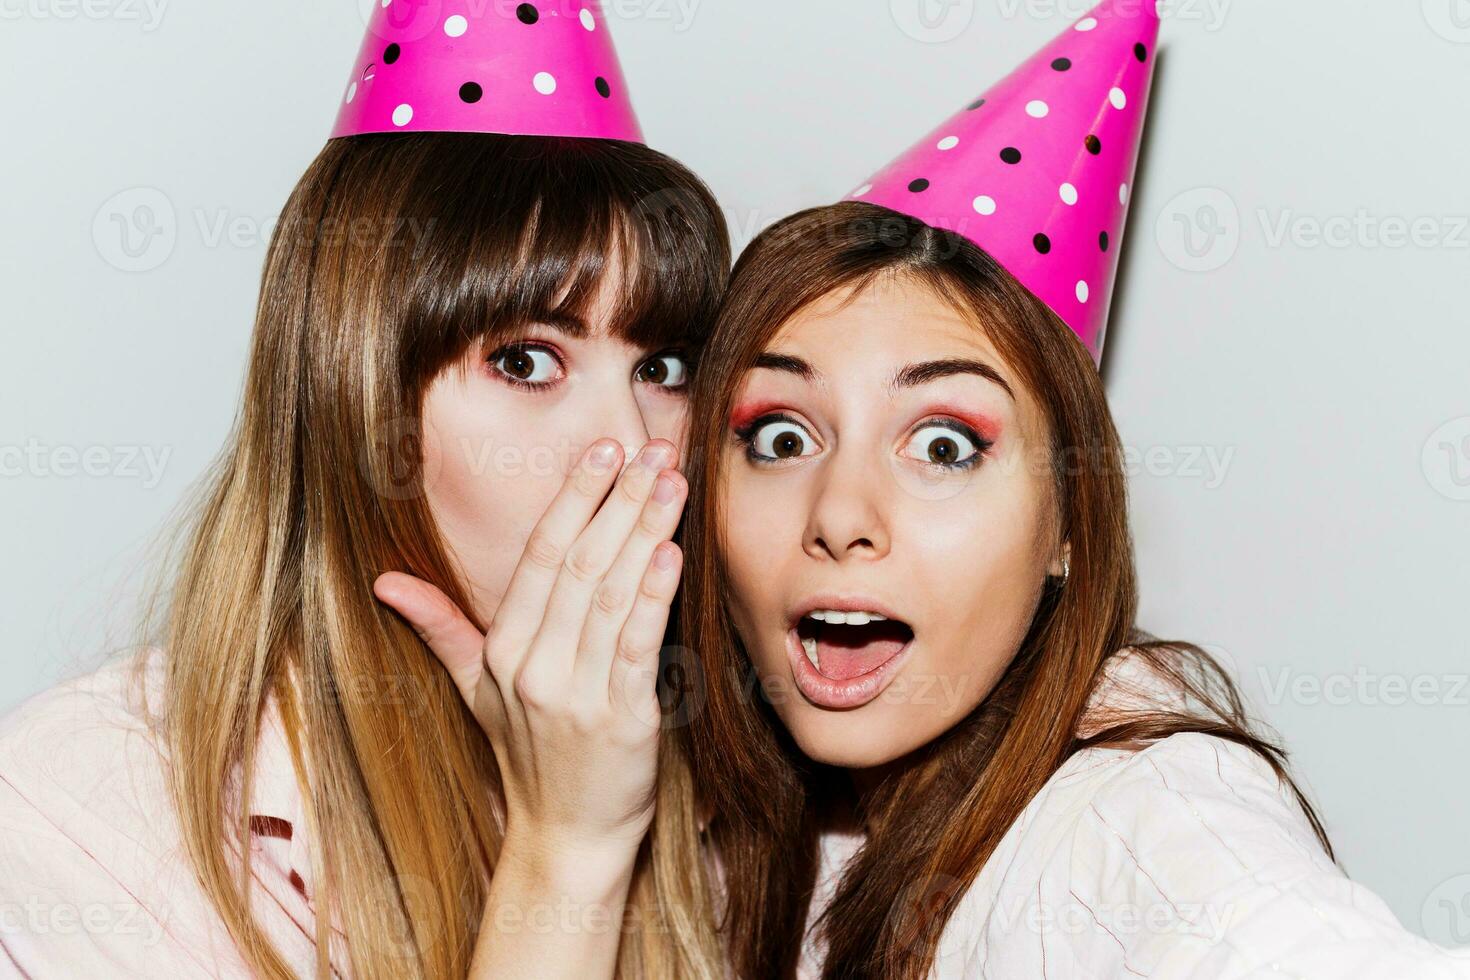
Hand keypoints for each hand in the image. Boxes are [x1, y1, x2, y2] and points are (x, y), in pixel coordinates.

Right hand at [374, 438, 686, 861]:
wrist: (567, 838)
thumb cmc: (529, 756)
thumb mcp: (476, 690)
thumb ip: (441, 628)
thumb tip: (384, 581)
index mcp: (504, 650)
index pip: (541, 556)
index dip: (573, 498)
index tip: (604, 450)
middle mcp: (535, 666)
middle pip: (580, 563)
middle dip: (619, 499)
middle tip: (654, 447)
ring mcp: (577, 694)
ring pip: (612, 594)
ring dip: (646, 530)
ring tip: (673, 481)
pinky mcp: (623, 721)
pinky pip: (636, 647)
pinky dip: (655, 597)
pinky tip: (672, 553)